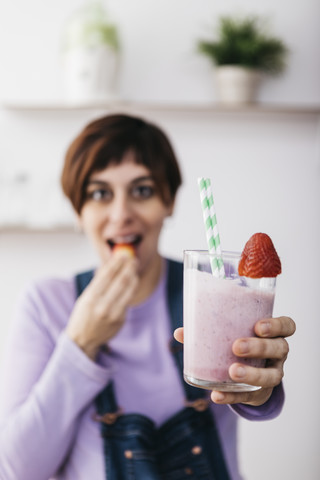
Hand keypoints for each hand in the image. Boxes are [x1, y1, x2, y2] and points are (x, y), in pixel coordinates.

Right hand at [66, 253, 137, 359]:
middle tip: (133, 259)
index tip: (122, 255)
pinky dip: (131, 289)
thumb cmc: (83, 315)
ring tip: (134, 268)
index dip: (116, 263)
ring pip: (128, 290)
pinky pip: (127, 300)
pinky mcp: (121, 320)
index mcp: (90, 298)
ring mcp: (113, 314)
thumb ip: (98, 283)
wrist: (83, 340)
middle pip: (120, 281)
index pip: (106, 276)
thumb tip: (111, 264)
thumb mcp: (85, 298)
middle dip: (128, 268)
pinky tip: (132, 281)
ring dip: (133, 276)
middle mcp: (102, 306)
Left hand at [174, 315, 295, 405]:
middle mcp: (278, 353)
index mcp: (272, 334)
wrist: (246, 375)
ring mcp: (272, 374)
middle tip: (237, 346)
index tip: (258, 326)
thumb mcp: (228, 334)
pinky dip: (231, 396)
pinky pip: (248, 396)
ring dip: (251, 374)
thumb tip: (180, 332)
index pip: (286, 326)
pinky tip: (217, 395)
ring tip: (232, 372)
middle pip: (279, 348)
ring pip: (271, 376)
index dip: (277, 326)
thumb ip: (207, 331)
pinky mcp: (260, 394)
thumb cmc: (237, 344)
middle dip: (259, 347)